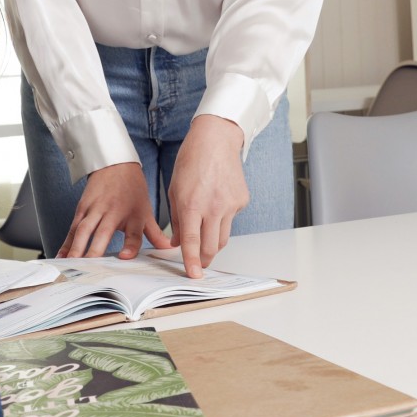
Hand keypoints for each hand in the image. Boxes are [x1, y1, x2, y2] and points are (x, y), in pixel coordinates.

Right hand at [59, 163, 170, 259]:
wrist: (116, 163)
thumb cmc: (132, 189)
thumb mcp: (146, 210)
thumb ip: (155, 232)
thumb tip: (168, 249)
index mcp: (133, 215)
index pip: (134, 233)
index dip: (130, 245)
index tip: (124, 256)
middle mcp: (113, 212)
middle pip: (103, 232)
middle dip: (95, 249)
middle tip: (89, 268)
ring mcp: (95, 209)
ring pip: (83, 229)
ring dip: (76, 247)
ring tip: (70, 264)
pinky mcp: (82, 208)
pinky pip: (73, 227)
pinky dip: (66, 242)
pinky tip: (61, 255)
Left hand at [166, 115, 247, 278]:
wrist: (216, 140)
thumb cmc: (191, 161)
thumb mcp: (175, 190)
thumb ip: (175, 219)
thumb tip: (177, 242)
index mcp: (192, 204)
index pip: (191, 241)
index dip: (192, 262)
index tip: (194, 275)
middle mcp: (213, 207)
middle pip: (212, 247)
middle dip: (205, 260)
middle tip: (199, 263)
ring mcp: (230, 205)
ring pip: (223, 237)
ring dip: (213, 243)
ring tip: (205, 234)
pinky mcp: (241, 201)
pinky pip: (231, 220)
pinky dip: (222, 219)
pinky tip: (217, 202)